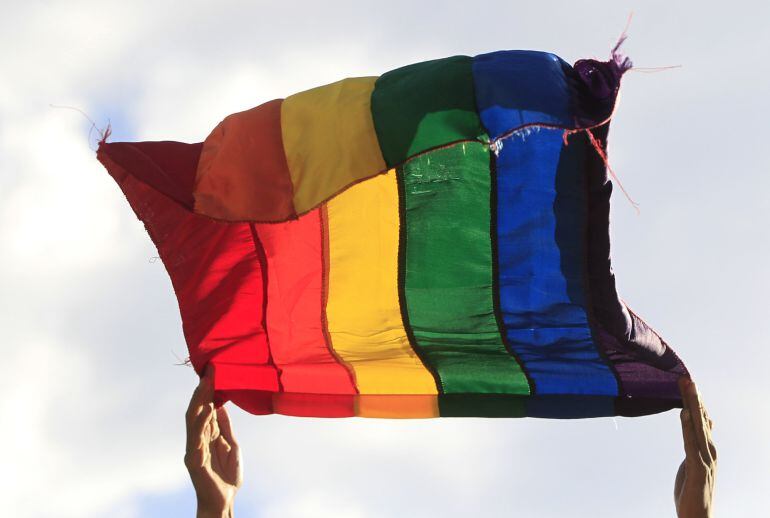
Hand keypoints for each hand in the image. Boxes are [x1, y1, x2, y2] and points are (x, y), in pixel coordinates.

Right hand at [185, 367, 241, 517]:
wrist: (225, 500)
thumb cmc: (227, 475)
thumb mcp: (231, 445)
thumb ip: (225, 426)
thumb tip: (221, 405)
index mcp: (207, 435)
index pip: (205, 409)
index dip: (208, 392)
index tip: (214, 373)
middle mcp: (197, 439)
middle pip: (197, 411)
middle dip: (203, 392)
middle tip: (209, 372)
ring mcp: (194, 449)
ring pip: (193, 420)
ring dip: (200, 402)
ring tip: (206, 384)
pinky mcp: (194, 460)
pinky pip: (196, 438)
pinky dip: (201, 423)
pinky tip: (207, 410)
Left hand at [674, 377, 716, 517]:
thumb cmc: (693, 492)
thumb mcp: (694, 463)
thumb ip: (696, 444)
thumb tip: (700, 424)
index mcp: (708, 449)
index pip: (702, 420)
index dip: (696, 401)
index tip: (688, 383)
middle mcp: (710, 451)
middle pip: (701, 419)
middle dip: (694, 397)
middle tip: (687, 377)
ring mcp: (706, 459)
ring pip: (698, 426)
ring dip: (692, 405)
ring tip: (687, 387)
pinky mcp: (697, 468)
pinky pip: (690, 443)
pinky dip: (687, 426)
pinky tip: (684, 412)